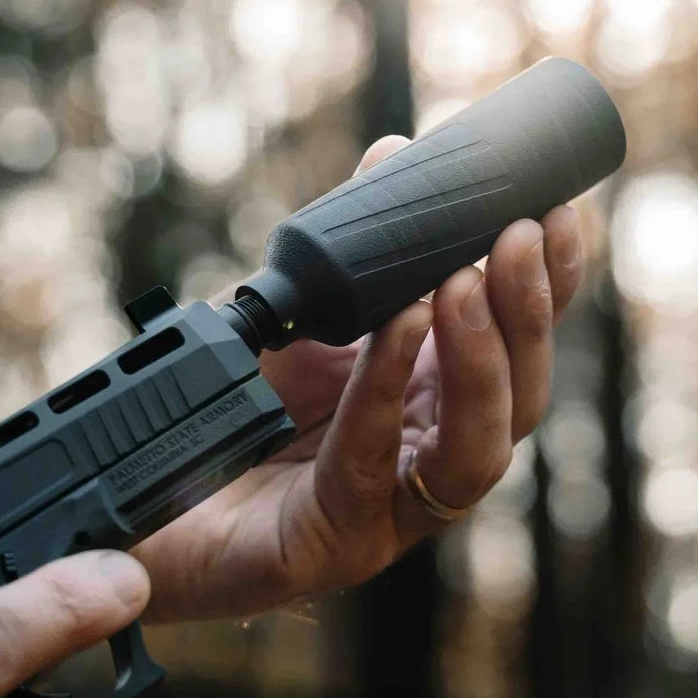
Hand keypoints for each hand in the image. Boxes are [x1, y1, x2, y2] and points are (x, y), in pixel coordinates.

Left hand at [132, 137, 585, 625]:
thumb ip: (352, 246)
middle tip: (518, 236)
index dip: (550, 287)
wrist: (138, 505)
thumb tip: (397, 151)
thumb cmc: (228, 415)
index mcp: (436, 405)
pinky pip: (370, 465)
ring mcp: (389, 513)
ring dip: (481, 361)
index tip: (559, 215)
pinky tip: (397, 329)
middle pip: (518, 399)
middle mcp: (429, 460)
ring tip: (464, 282)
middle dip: (526, 314)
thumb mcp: (298, 314)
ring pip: (476, 451)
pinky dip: (385, 390)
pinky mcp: (333, 546)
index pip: (518, 349)